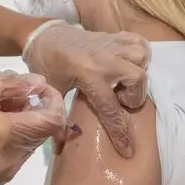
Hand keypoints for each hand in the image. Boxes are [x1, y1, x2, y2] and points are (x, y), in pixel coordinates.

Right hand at [0, 71, 65, 184]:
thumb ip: (11, 84)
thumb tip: (39, 84)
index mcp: (8, 133)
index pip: (53, 120)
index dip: (53, 101)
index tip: (38, 89)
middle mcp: (14, 155)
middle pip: (42, 129)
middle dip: (33, 109)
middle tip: (8, 95)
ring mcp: (9, 168)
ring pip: (32, 140)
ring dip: (23, 122)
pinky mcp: (2, 175)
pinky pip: (19, 151)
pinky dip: (14, 136)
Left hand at [22, 21, 149, 157]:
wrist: (43, 35)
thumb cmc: (45, 63)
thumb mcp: (51, 91)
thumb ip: (57, 119)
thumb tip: (59, 149)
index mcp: (88, 76)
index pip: (111, 109)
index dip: (120, 132)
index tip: (127, 149)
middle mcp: (105, 60)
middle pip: (138, 79)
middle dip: (135, 96)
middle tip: (120, 100)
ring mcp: (111, 45)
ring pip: (141, 58)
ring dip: (137, 73)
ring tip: (124, 82)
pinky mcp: (113, 36)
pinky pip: (138, 42)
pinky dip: (139, 54)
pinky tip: (129, 64)